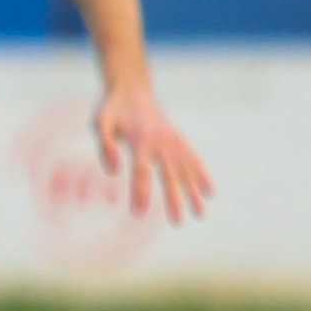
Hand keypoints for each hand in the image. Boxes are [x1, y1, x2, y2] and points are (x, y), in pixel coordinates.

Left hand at [95, 76, 212, 222]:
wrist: (131, 87)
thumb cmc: (111, 109)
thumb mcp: (100, 122)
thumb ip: (105, 145)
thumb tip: (114, 171)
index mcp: (139, 139)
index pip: (141, 171)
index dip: (140, 192)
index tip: (139, 213)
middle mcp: (160, 140)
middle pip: (168, 174)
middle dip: (174, 199)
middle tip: (178, 223)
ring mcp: (171, 139)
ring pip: (185, 169)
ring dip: (193, 192)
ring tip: (201, 214)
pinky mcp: (177, 138)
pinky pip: (192, 157)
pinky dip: (201, 173)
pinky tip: (210, 191)